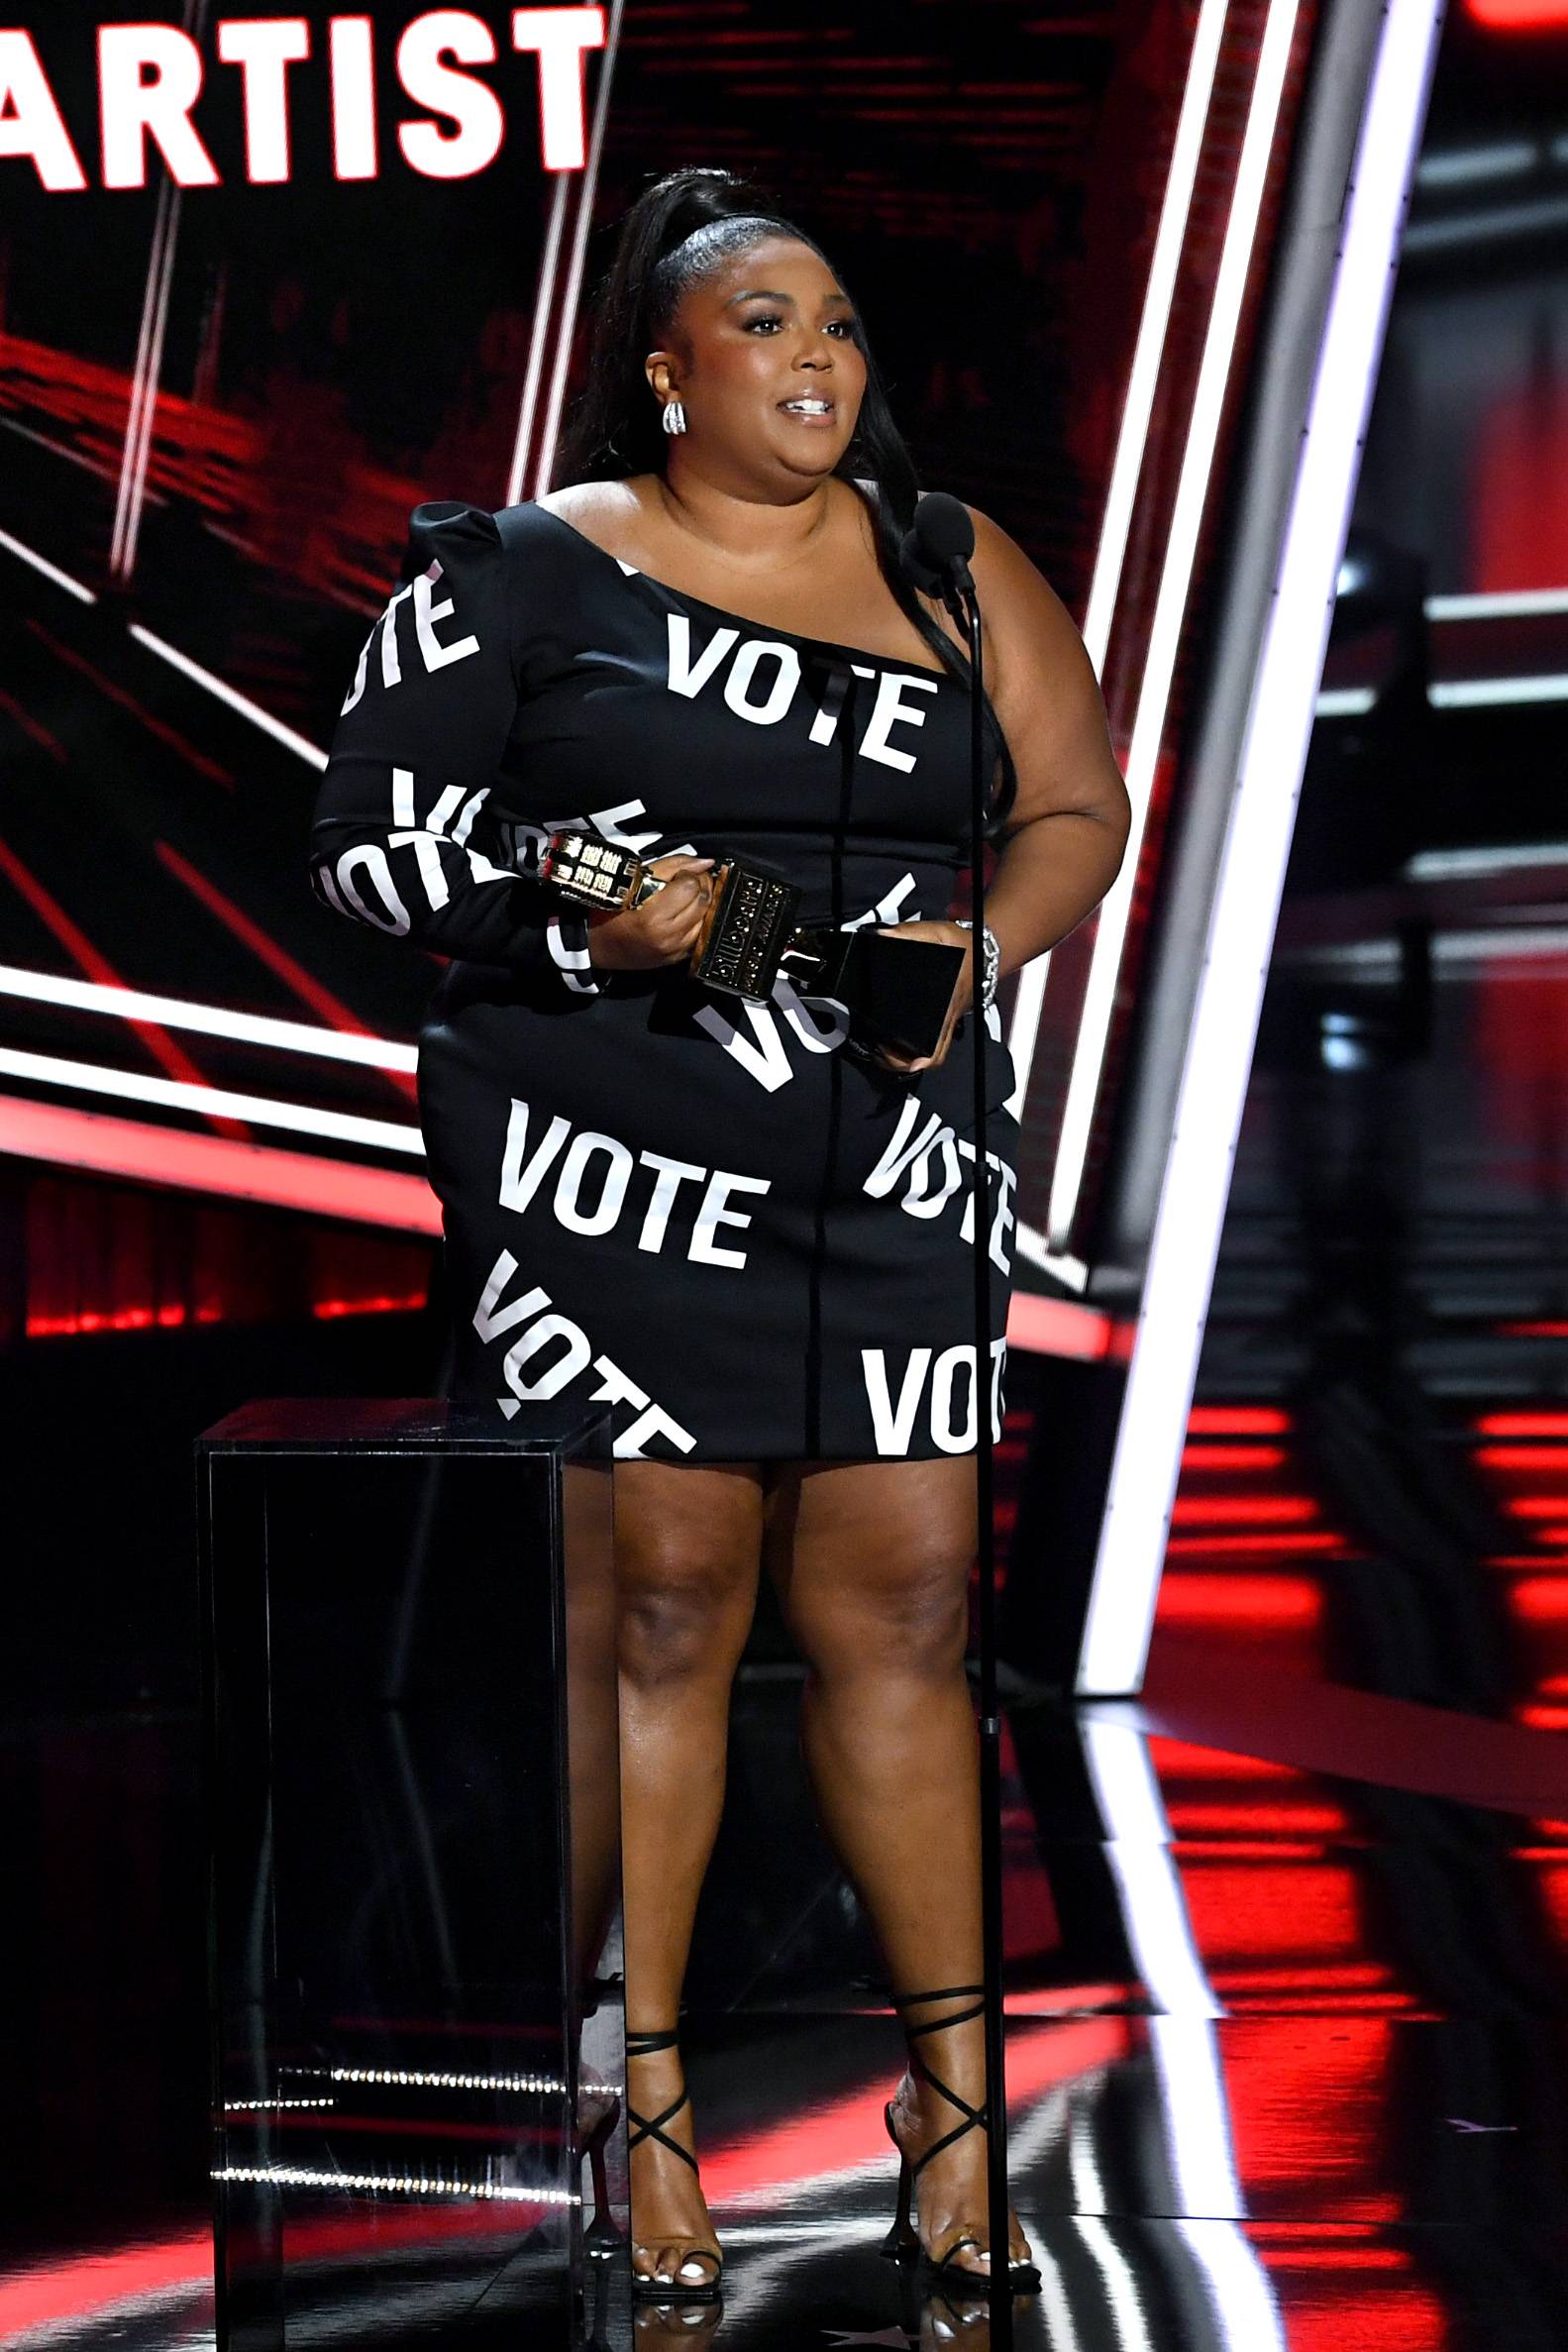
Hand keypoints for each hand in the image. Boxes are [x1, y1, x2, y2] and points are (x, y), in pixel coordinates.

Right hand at [586, 854, 714, 971]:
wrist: (596, 944)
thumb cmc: (608, 913)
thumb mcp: (635, 881)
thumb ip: (672, 867)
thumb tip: (704, 862)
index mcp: (654, 916)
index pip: (690, 886)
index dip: (687, 874)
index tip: (678, 874)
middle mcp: (668, 936)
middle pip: (703, 901)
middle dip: (699, 886)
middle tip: (686, 881)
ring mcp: (674, 949)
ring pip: (707, 918)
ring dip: (700, 904)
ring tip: (684, 897)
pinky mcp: (677, 957)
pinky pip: (700, 935)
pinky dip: (698, 921)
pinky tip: (683, 914)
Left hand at [868, 917, 973, 1072]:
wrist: (987, 950)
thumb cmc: (966, 946)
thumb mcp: (937, 934)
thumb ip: (908, 934)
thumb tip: (884, 937)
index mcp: (948, 1003)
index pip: (939, 1039)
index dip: (922, 1057)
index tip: (899, 1059)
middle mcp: (950, 1017)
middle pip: (935, 1054)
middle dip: (906, 1062)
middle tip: (883, 1055)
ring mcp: (950, 1021)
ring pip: (935, 1051)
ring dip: (911, 1058)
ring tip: (887, 1051)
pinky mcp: (948, 1017)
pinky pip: (935, 1040)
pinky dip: (917, 1046)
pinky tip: (899, 1039)